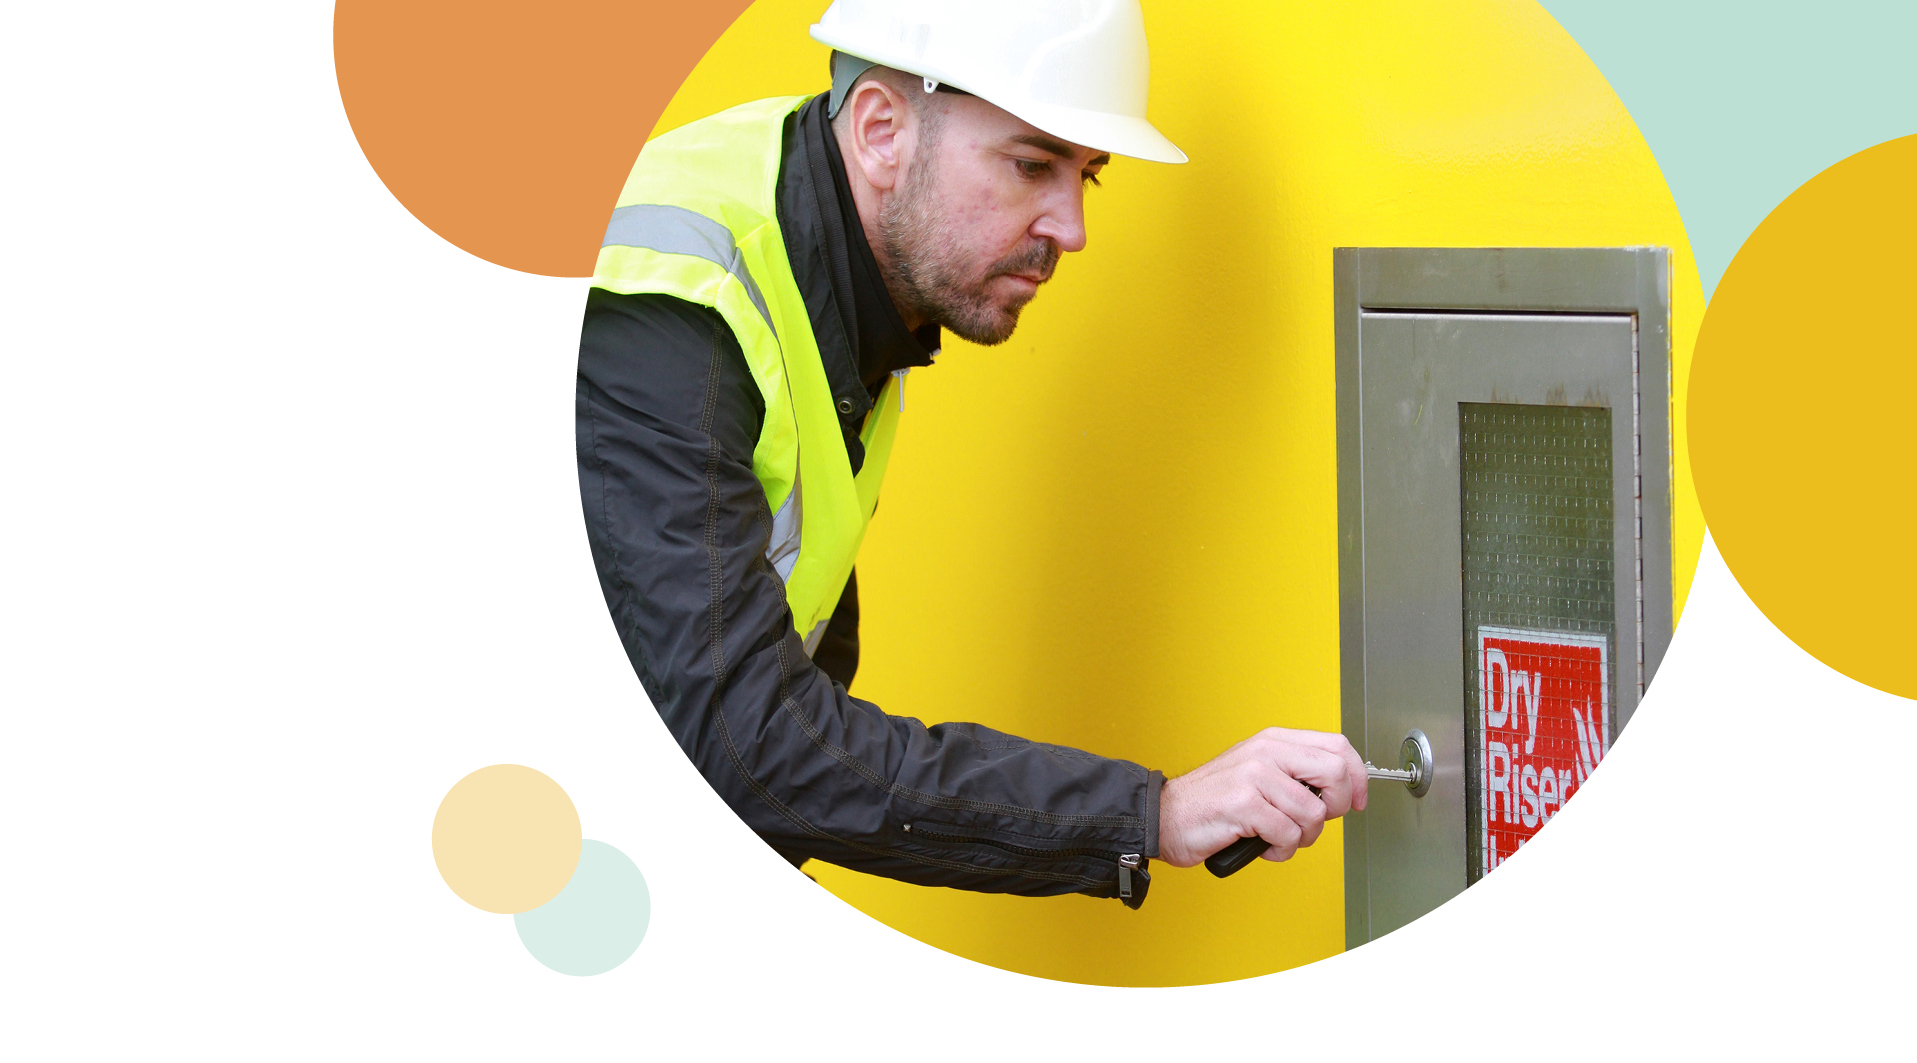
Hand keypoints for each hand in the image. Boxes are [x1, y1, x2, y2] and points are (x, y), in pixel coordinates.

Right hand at [1157, 727, 1367, 867]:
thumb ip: (1294, 773)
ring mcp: (1253, 776)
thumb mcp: (1256, 772)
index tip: (1357, 801)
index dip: (1358, 777)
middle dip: (1336, 808)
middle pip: (1335, 773)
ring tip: (1278, 838)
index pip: (1337, 746)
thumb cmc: (1212, 801)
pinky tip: (1262, 846)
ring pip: (1313, 813)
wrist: (1164, 816)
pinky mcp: (1242, 804)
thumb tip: (1339, 791)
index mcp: (1273, 741)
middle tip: (1314, 822)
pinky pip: (1288, 834)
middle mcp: (1265, 752)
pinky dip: (1281, 850)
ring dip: (1302, 838)